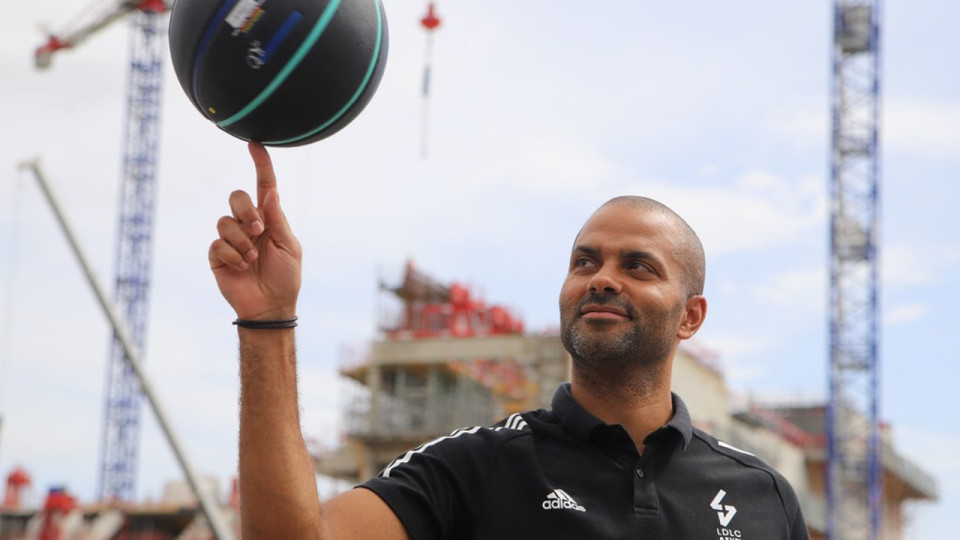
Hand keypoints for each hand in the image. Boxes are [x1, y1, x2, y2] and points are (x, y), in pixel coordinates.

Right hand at [209, 142, 301, 319]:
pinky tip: (242, 267)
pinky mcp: (217, 255)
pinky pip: (218, 243)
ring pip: (225, 221)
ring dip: (241, 241)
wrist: (270, 306)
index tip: (255, 145)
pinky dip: (233, 255)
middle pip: (237, 196)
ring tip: (252, 258)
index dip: (260, 164)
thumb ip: (278, 219)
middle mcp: (248, 224)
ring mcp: (231, 238)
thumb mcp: (289, 246)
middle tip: (259, 232)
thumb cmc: (285, 276)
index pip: (263, 185)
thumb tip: (272, 191)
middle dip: (246, 212)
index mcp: (269, 218)